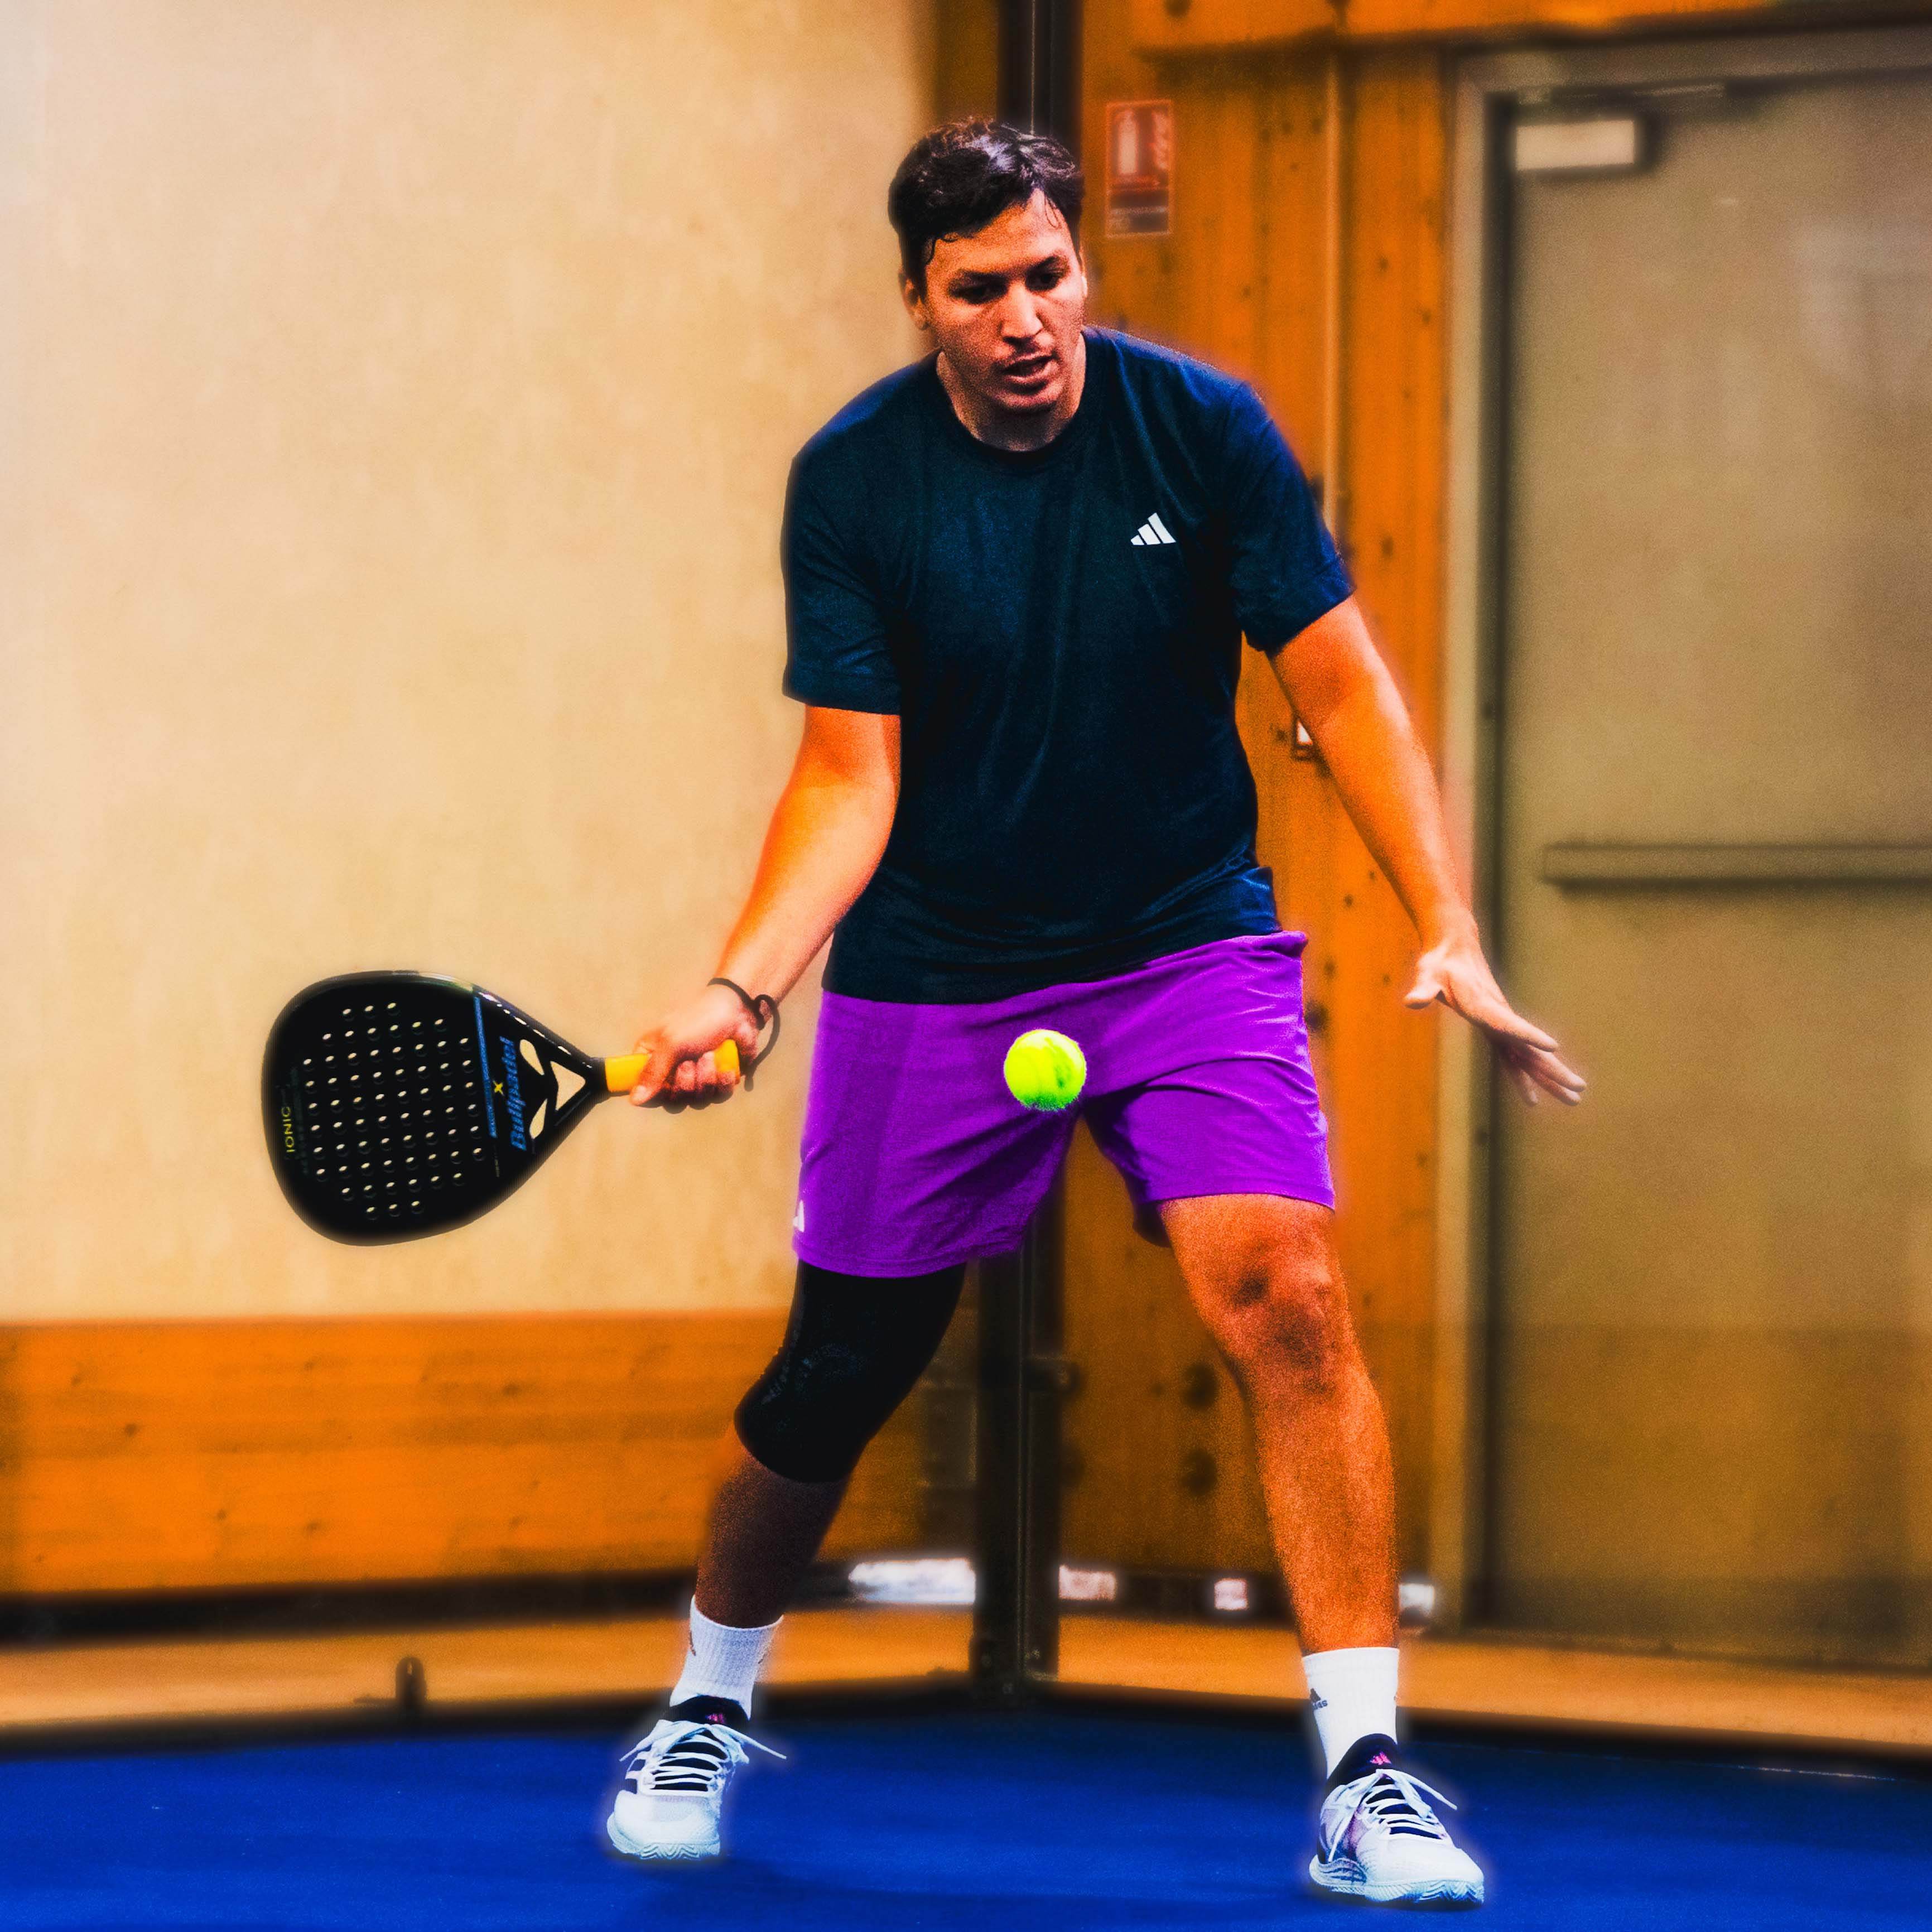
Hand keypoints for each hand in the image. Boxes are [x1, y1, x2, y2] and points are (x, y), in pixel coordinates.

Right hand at [627, 985, 761, 1112]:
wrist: (737, 1009)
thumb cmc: (698, 1019)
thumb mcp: (670, 1043)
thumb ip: (652, 1073)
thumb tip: (634, 1100)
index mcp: (652, 1059)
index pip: (646, 1093)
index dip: (658, 1095)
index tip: (668, 1083)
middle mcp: (672, 1071)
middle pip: (673, 1101)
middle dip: (685, 1083)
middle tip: (691, 1062)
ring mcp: (696, 1077)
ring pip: (697, 1100)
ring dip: (705, 1080)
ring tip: (709, 1055)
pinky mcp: (719, 1079)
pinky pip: (719, 1096)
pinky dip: (723, 1083)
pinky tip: (725, 1067)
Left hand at [1405, 930, 1584, 1106]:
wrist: (1454, 948)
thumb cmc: (1438, 963)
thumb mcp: (1427, 974)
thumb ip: (1423, 990)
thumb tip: (1413, 1001)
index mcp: (1483, 1006)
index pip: (1508, 1024)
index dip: (1528, 1035)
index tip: (1553, 1046)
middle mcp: (1498, 1017)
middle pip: (1529, 1048)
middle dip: (1553, 1069)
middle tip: (1578, 1089)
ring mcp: (1501, 1024)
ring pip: (1529, 1055)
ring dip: (1552, 1076)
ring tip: (1576, 1097)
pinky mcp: (1497, 1027)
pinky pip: (1516, 1055)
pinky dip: (1528, 1074)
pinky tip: (1534, 1094)